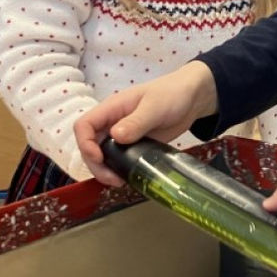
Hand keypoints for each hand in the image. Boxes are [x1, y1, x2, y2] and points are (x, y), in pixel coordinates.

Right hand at [74, 61, 217, 185]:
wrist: (192, 98)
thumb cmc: (173, 94)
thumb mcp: (155, 106)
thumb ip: (137, 121)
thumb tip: (116, 136)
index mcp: (112, 109)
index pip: (84, 126)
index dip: (86, 143)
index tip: (99, 158)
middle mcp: (113, 123)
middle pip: (90, 145)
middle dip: (96, 164)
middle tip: (114, 179)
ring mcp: (123, 136)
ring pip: (103, 155)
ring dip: (106, 170)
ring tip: (121, 182)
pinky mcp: (135, 146)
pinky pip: (120, 159)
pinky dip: (120, 170)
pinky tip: (129, 178)